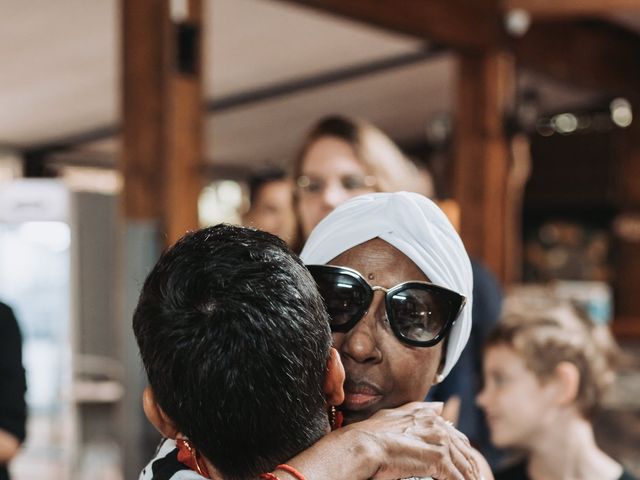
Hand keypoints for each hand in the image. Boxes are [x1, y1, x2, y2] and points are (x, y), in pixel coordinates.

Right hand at [347, 402, 481, 479]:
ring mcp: (438, 442)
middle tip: (474, 477)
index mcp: (427, 416)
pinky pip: (456, 476)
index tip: (466, 464)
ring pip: (462, 464)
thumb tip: (439, 405)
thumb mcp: (394, 414)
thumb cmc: (371, 433)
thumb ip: (417, 410)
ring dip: (468, 476)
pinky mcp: (438, 459)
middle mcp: (436, 426)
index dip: (462, 451)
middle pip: (463, 450)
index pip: (454, 435)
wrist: (363, 446)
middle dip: (470, 466)